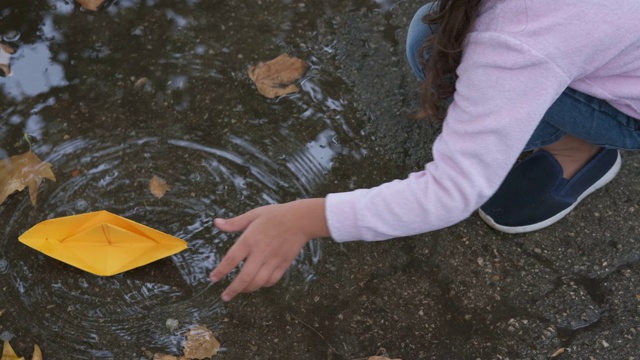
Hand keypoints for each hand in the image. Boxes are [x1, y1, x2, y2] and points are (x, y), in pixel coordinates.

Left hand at [209, 198, 328, 300]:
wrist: (301, 220)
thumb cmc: (276, 215)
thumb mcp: (253, 215)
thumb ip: (234, 222)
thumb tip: (216, 223)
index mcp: (249, 240)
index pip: (231, 259)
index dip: (220, 271)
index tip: (213, 279)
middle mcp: (260, 253)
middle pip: (244, 277)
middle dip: (233, 289)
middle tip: (225, 297)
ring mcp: (273, 260)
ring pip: (258, 282)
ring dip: (247, 289)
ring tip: (239, 291)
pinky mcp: (283, 264)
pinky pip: (272, 280)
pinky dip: (263, 285)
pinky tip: (258, 284)